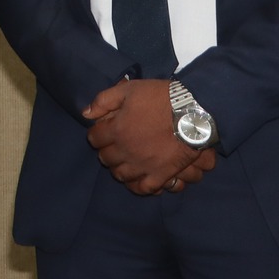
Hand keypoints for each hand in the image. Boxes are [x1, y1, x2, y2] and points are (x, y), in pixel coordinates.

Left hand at [83, 79, 215, 194]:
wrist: (192, 113)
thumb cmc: (159, 98)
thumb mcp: (127, 90)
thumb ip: (103, 101)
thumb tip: (86, 114)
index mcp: (115, 130)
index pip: (94, 138)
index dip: (97, 133)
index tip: (103, 130)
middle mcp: (125, 151)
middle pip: (106, 158)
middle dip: (106, 150)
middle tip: (114, 145)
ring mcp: (143, 165)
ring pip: (121, 174)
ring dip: (118, 168)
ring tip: (124, 161)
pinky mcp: (161, 175)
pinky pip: (143, 188)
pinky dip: (137, 185)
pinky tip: (137, 179)